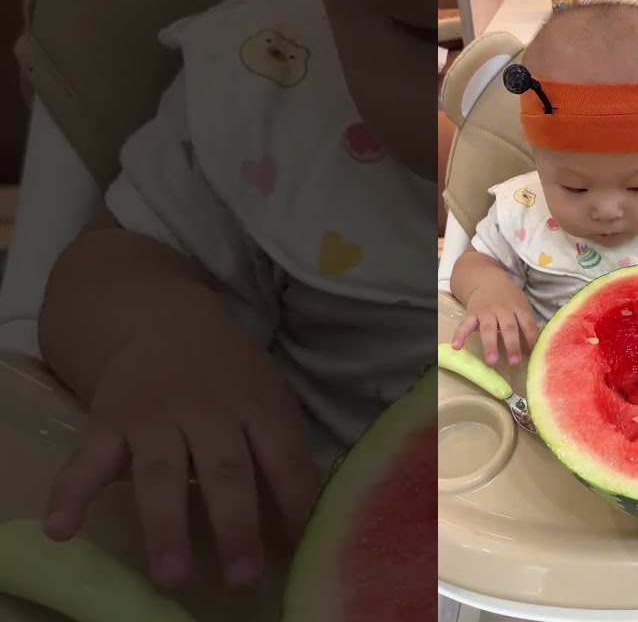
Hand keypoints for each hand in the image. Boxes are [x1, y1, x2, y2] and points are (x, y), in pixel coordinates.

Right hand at [42, 324, 319, 589]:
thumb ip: (284, 446)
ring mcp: (155, 418)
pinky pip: (87, 459)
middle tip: (242, 579)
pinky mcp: (108, 422)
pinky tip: (62, 530)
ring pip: (160, 474)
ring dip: (165, 525)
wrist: (161, 320)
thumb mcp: (267, 397)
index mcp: (255, 408)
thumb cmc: (228, 375)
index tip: (300, 547)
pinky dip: (71, 493)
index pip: (283, 457)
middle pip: (225, 470)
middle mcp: (208, 413)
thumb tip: (312, 509)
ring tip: (170, 575)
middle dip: (235, 525)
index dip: (296, 500)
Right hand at [451, 282, 540, 365]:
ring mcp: (486, 312)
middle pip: (508, 328)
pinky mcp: (472, 314)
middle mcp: (503, 310)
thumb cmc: (509, 298)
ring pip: (488, 329)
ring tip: (491, 362)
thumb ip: (528, 322)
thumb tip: (539, 343)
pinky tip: (457, 347)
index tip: (533, 354)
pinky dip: (460, 335)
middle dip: (512, 345)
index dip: (531, 338)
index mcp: (518, 308)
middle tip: (514, 363)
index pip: (527, 323)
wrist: (486, 279)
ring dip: (490, 345)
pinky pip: (465, 325)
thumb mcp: (521, 305)